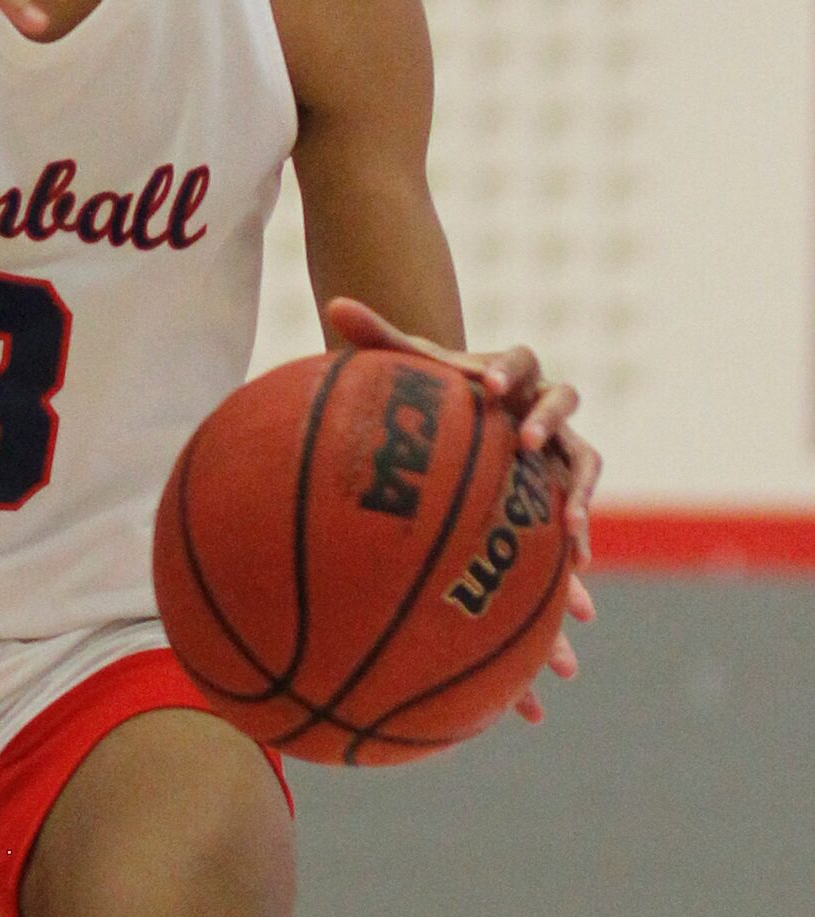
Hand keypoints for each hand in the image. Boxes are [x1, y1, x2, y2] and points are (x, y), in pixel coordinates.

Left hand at [326, 296, 600, 724]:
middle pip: (566, 415)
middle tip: (531, 441)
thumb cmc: (434, 392)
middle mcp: (545, 414)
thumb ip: (378, 336)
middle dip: (552, 428)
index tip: (490, 386)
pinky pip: (573, 530)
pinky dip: (571, 565)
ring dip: (580, 501)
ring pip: (582, 473)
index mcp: (511, 377)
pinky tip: (572, 616)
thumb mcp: (407, 368)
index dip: (511, 373)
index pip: (524, 364)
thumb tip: (333, 300)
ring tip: (574, 537)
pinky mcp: (559, 503)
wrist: (469, 420)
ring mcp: (560, 458)